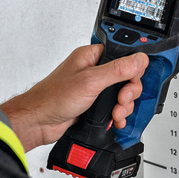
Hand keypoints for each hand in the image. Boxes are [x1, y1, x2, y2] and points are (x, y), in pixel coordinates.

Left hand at [1, 45, 148, 152]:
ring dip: (123, 106)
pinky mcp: (94, 104)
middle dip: (128, 92)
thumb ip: (118, 69)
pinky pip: (114, 107)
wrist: (39, 122)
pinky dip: (118, 115)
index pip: (124, 55)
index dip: (133, 68)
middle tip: (121, 99)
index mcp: (92, 56)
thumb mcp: (90, 81)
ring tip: (115, 113)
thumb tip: (139, 59)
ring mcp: (94, 88)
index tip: (133, 80)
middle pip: (127, 77)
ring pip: (122, 94)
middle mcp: (94, 70)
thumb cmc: (53, 97)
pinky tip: (114, 120)